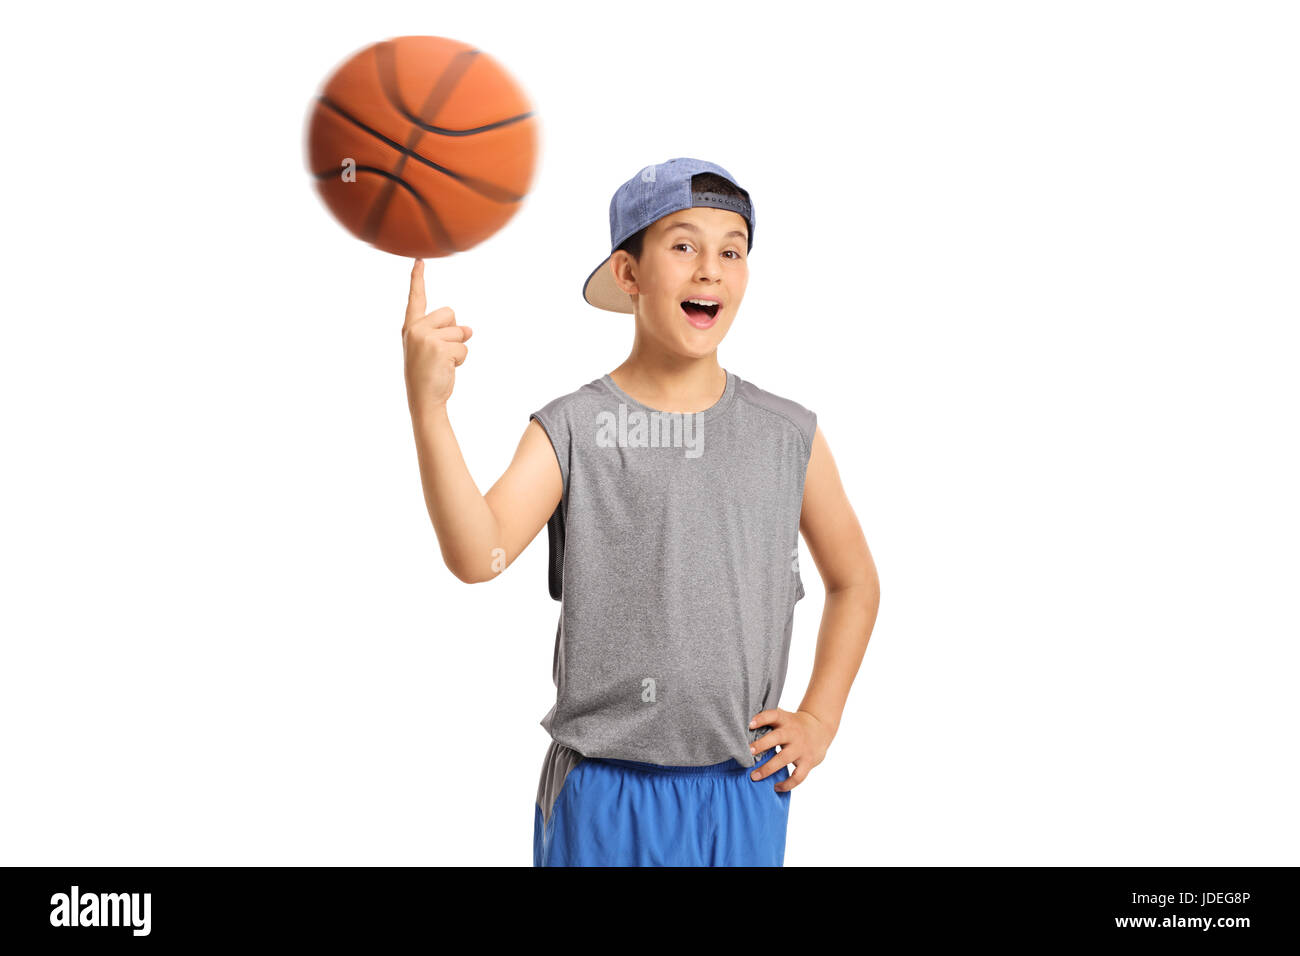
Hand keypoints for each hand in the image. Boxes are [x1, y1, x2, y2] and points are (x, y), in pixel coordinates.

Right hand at [402, 258, 472, 411]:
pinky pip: (464, 348)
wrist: (423, 400)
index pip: (416, 298)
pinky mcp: (439, 347)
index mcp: (411, 327)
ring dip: (458, 349)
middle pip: (450, 313)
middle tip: (440, 354)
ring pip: (459, 332)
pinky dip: (461, 360)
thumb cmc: (428, 376)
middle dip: (454, 332)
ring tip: (442, 364)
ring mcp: (426, 337)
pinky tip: (447, 369)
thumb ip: (446, 334)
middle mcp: (415, 329)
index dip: (417, 279)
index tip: (419, 260)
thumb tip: (469, 330)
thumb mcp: (433, 350)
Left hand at [747, 708, 832, 790]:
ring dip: (768, 768)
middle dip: (762, 744)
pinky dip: (787, 784)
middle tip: (748, 752)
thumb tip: (741, 723)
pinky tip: (775, 787)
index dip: (762, 719)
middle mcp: (793, 733)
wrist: (820, 729)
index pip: (773, 715)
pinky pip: (798, 776)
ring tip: (754, 776)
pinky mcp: (808, 762)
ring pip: (784, 759)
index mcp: (785, 720)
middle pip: (777, 738)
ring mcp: (801, 748)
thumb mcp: (783, 718)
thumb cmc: (793, 725)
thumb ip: (768, 720)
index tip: (749, 724)